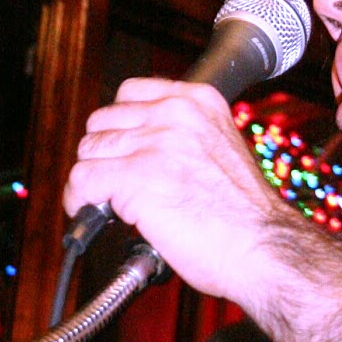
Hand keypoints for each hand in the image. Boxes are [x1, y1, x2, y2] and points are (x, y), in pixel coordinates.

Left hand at [64, 78, 293, 308]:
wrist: (263, 248)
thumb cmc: (245, 216)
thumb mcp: (220, 149)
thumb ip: (182, 137)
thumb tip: (138, 146)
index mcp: (198, 101)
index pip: (129, 93)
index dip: (118, 127)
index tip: (120, 150)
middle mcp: (176, 114)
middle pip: (103, 122)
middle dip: (102, 155)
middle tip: (112, 184)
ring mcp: (155, 143)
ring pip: (89, 151)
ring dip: (90, 180)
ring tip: (104, 202)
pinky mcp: (136, 177)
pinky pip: (82, 180)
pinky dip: (78, 201)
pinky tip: (93, 214)